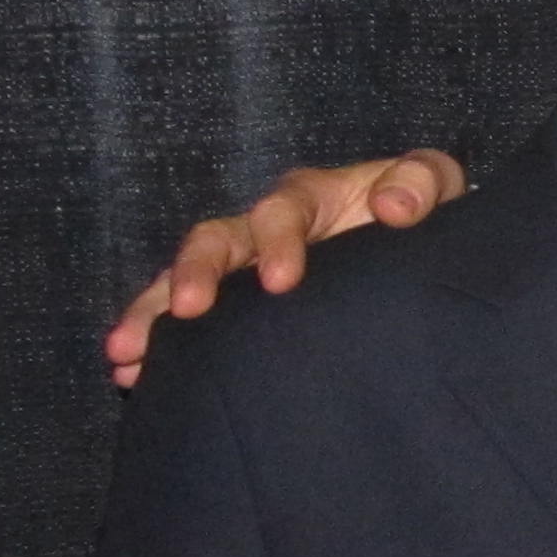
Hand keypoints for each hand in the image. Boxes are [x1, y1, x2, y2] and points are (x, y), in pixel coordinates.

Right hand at [102, 150, 467, 385]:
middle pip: (216, 240)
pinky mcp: (235, 308)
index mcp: (311, 199)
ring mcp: (243, 269)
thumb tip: (393, 209)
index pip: (283, 212)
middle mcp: (265, 230)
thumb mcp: (430, 186)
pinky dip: (156, 343)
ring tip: (126, 353)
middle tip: (184, 310)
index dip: (278, 242)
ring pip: (183, 280)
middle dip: (195, 272)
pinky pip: (185, 322)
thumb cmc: (417, 213)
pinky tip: (130, 373)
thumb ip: (419, 183)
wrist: (411, 249)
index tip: (282, 282)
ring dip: (153, 313)